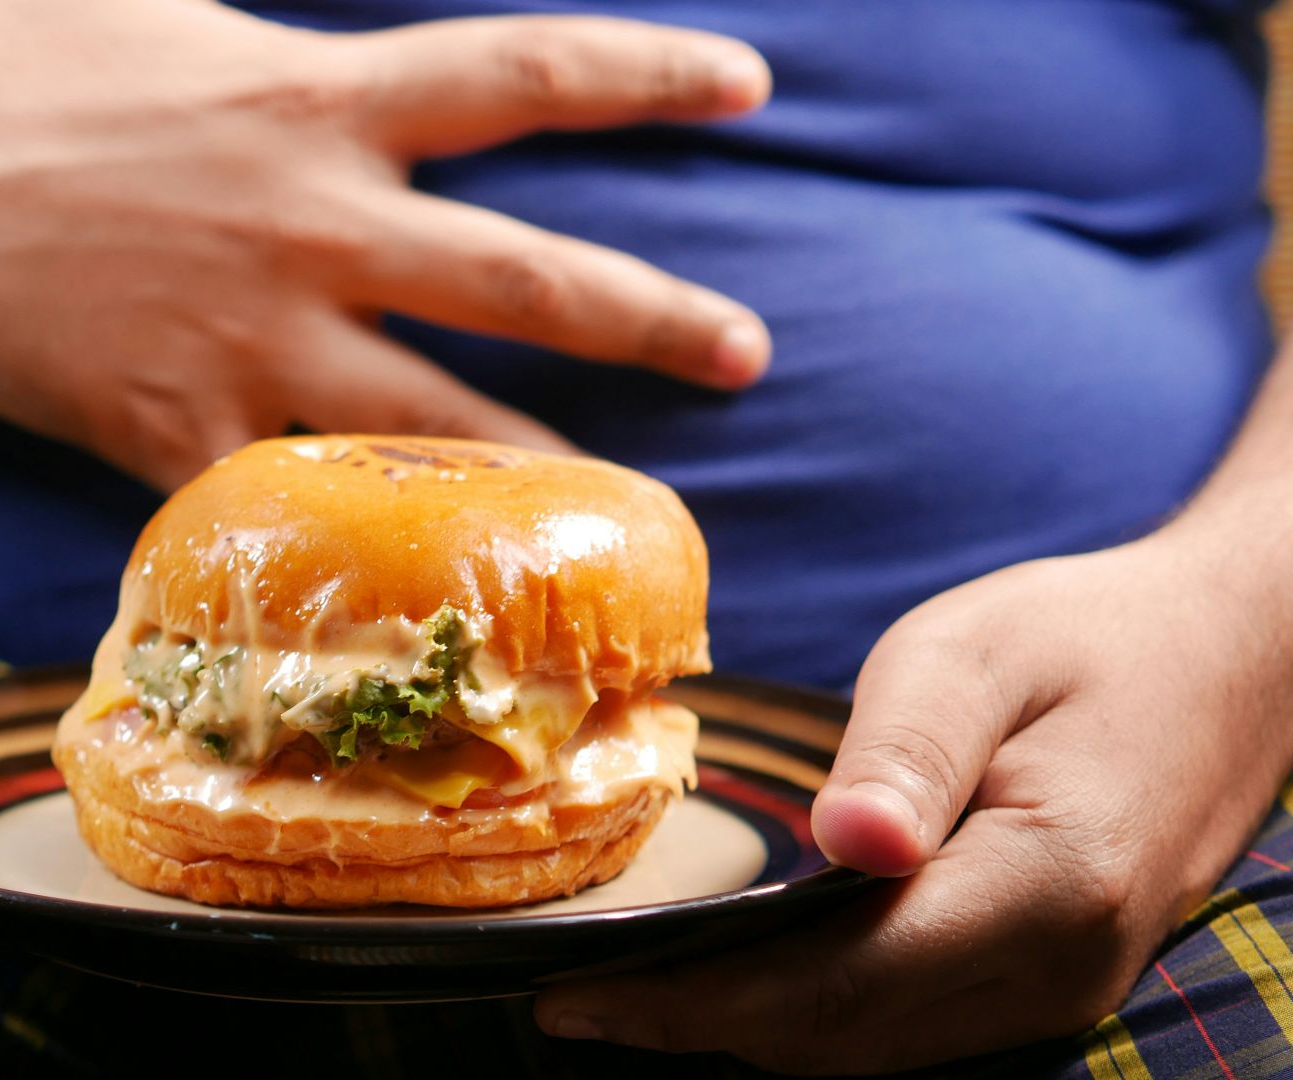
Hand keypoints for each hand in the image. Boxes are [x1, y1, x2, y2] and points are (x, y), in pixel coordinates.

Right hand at [0, 0, 771, 488]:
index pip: (521, 75)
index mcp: (312, 103)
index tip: (746, 83)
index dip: (646, 75)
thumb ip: (259, 11)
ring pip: (434, 425)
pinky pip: (290, 499)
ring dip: (540, 467)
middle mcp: (309, 230)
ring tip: (619, 510)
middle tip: (748, 353)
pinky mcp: (178, 431)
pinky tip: (414, 584)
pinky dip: (351, 540)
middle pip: (522, 279)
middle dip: (650, 317)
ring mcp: (250, 343)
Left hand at [534, 534, 1292, 1072]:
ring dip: (743, 1035)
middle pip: (842, 1041)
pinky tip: (732, 983)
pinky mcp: (1047, 980)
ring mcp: (1061, 990)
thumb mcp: (980, 654)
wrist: (1231, 659)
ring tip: (624, 1001)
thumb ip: (906, 750)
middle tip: (567, 1002)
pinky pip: (907, 1028)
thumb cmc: (1090, 638)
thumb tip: (845, 847)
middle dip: (694, 1031)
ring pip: (872, 1051)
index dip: (695, 1003)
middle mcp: (1057, 971)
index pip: (835, 984)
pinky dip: (807, 1018)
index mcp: (1044, 887)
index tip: (576, 996)